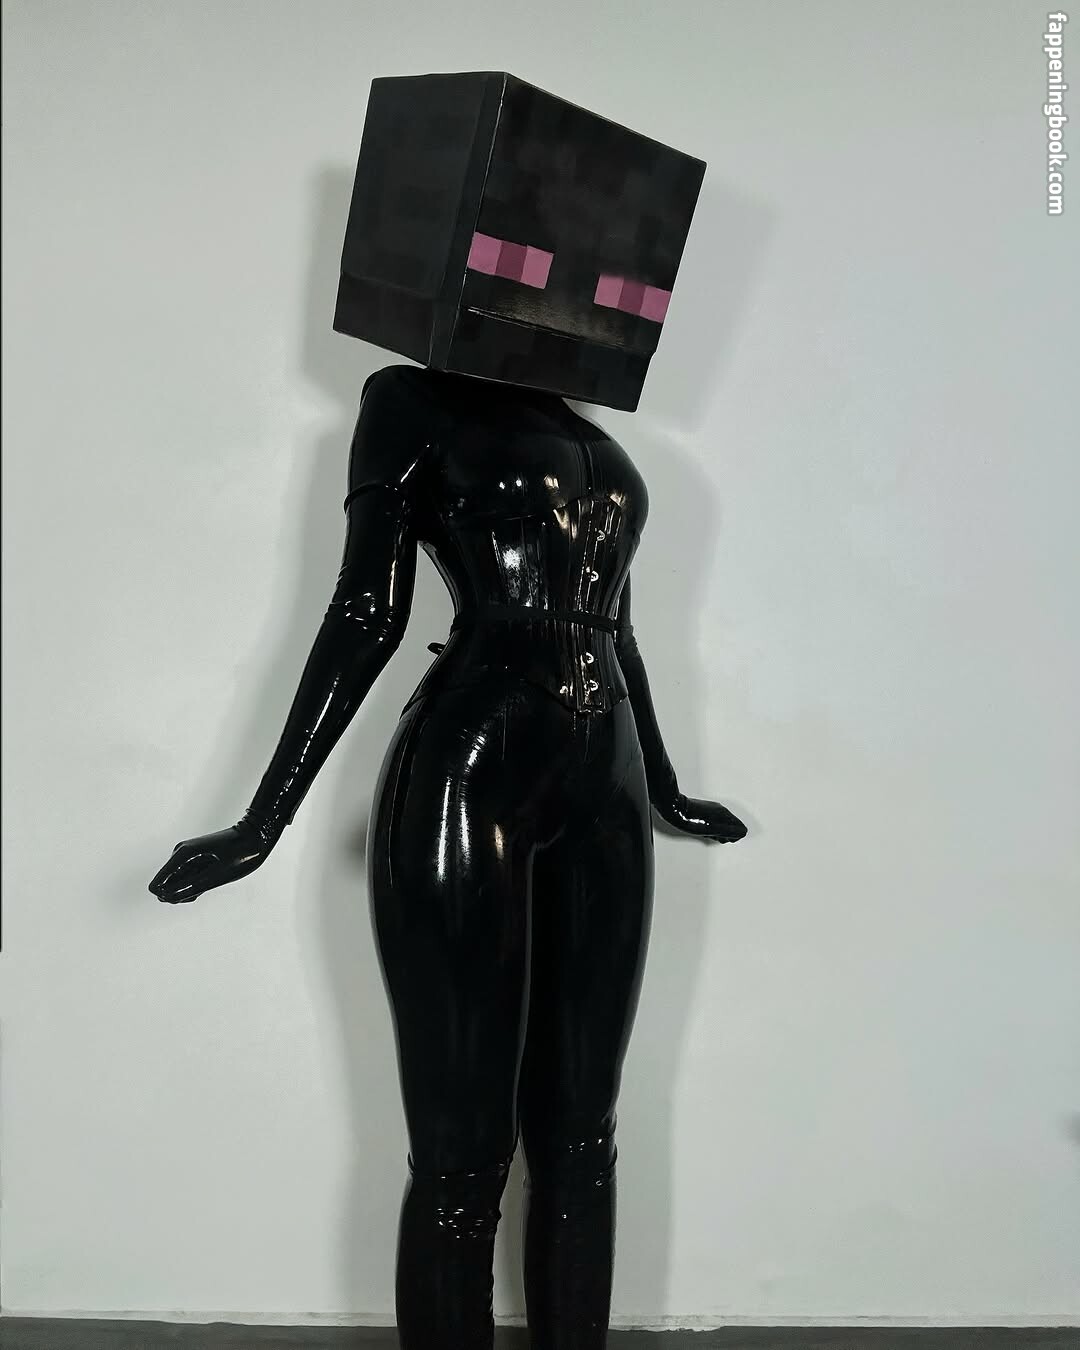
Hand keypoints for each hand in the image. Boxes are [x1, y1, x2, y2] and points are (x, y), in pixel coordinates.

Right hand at [149, 815, 273, 903]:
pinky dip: (197, 884)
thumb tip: (166, 897)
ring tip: (212, 879)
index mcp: (182, 854)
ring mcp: (188, 855)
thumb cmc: (239, 854)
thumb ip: (189, 888)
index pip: (157, 884)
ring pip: (178, 882)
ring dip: (192, 889)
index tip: (193, 893)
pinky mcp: (196, 857)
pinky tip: (211, 878)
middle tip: (207, 885)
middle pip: (167, 885)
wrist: (257, 835)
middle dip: (183, 893)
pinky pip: (188, 877)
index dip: (170, 896)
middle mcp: (181, 853)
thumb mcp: (215, 876)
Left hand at [655, 793, 747, 842]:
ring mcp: (714, 808)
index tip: (725, 838)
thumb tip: (740, 833)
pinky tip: (705, 829)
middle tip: (716, 837)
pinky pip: (716, 820)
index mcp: (724, 814)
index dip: (733, 837)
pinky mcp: (706, 808)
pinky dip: (713, 826)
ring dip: (719, 831)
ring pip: (724, 823)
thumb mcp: (712, 830)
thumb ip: (728, 832)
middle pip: (732, 826)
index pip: (740, 829)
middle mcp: (721, 810)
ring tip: (709, 833)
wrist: (676, 808)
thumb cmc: (690, 821)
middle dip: (726, 834)